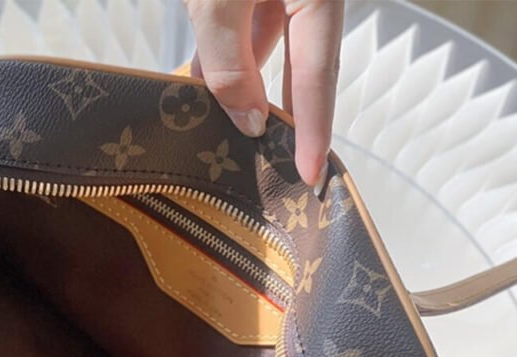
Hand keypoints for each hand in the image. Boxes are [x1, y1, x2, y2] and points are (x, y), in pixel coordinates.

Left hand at [184, 0, 343, 190]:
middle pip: (301, 66)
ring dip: (243, 89)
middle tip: (278, 168)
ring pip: (265, 47)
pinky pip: (242, 26)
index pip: (317, 74)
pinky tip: (203, 86)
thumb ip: (230, 62)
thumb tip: (248, 121)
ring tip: (228, 135)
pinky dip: (225, 57)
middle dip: (285, 117)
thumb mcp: (218, 1)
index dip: (313, 131)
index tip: (311, 176)